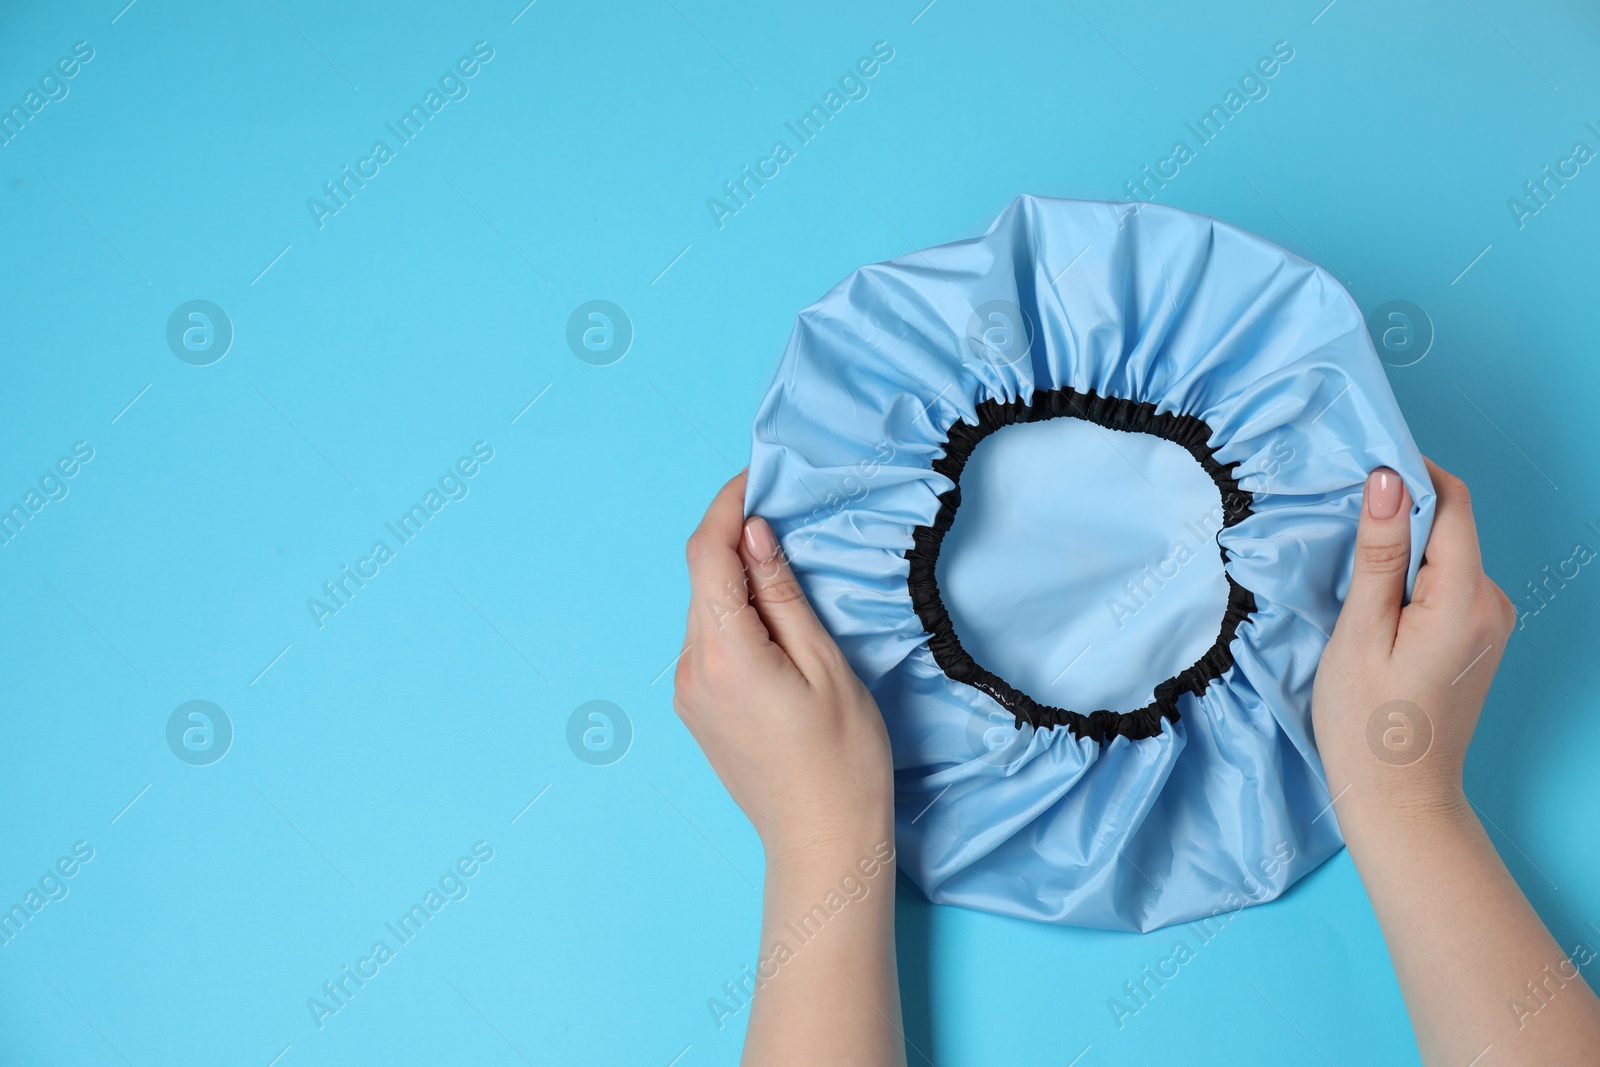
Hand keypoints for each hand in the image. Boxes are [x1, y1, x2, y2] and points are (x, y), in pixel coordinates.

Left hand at [673, 471, 893, 864]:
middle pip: (701, 578)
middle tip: (788, 514)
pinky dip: (736, 615)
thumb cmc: (842, 759)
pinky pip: (709, 642)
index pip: (706, 554)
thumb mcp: (826, 666)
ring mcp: (688, 694)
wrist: (822, 843)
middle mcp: (690, 670)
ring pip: (705, 609)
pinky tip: (775, 620)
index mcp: (722, 654)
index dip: (728, 506)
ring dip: (738, 579)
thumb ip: (783, 596)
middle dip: (736, 538)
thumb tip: (753, 535)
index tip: (759, 478)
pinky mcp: (698, 710)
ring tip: (791, 569)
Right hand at [1312, 457, 1516, 820]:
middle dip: (1400, 517)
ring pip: (1447, 555)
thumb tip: (1388, 479)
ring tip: (1351, 583)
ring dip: (1402, 552)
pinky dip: (1412, 581)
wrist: (1399, 800)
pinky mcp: (1479, 638)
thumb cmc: (1366, 723)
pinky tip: (1375, 610)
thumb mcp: (1359, 632)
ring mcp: (1492, 623)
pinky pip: (1447, 585)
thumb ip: (1379, 552)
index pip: (1453, 501)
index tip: (1359, 473)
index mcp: (1466, 598)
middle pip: (1451, 526)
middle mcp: (1493, 603)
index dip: (1409, 474)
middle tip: (1340, 535)